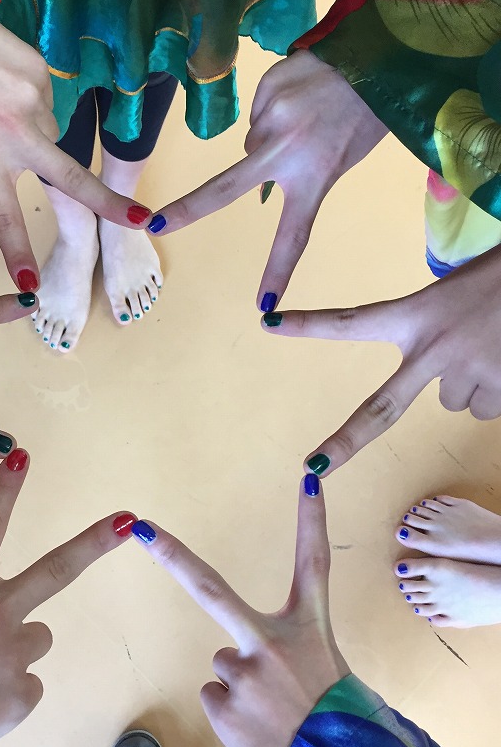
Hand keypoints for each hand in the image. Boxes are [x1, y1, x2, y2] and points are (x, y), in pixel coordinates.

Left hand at [0, 17, 150, 292]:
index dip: (17, 252)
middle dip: (110, 204)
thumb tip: (42, 151)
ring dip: (36, 128)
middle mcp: (15, 136)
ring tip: (0, 105)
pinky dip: (32, 98)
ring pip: (51, 129)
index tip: (30, 285)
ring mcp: (34, 102)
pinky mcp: (41, 72)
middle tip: (141, 219)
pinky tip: (7, 82)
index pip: (4, 218)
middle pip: (72, 180)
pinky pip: (46, 96)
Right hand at [0, 452, 134, 746]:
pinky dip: (8, 693)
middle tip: (127, 522)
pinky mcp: (24, 693)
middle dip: (95, 541)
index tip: (21, 456)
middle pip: (57, 569)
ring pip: (36, 639)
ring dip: (15, 652)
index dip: (5, 488)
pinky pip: (27, 684)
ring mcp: (14, 651)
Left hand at [132, 477, 348, 746]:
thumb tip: (238, 653)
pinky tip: (258, 728)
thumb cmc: (337, 724)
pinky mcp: (223, 703)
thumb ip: (288, 652)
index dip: (312, 517)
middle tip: (141, 528)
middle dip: (172, 555)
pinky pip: (214, 694)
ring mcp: (245, 671)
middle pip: (212, 589)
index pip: (316, 561)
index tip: (308, 477)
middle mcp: (274, 641)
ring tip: (273, 714)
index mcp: (311, 629)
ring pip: (223, 663)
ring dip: (240, 684)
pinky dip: (232, 710)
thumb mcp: (326, 674)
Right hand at [149, 50, 387, 309]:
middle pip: (225, 188)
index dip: (277, 270)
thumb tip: (258, 181)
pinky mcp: (266, 89)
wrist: (379, 51)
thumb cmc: (368, 115)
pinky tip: (298, 96)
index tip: (265, 303)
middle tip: (154, 224)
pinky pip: (257, 112)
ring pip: (251, 142)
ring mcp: (273, 116)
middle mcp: (288, 149)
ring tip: (304, 118)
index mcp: (316, 176)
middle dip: (186, 209)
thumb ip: (302, 176)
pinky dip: (271, 111)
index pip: (293, 235)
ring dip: (267, 139)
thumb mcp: (344, 158)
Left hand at [262, 242, 500, 475]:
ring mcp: (468, 372)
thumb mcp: (453, 296)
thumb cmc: (499, 280)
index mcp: (415, 314)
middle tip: (313, 466)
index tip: (268, 321)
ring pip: (453, 403)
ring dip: (468, 383)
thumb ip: (434, 335)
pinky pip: (486, 408)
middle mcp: (434, 349)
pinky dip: (495, 390)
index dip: (308, 324)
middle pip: (382, 408)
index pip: (351, 321)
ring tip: (489, 347)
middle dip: (345, 442)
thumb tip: (444, 390)